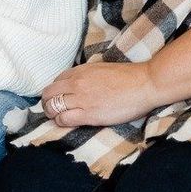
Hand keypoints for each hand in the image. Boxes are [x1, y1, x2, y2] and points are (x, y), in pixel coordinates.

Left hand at [39, 61, 163, 129]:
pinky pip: (64, 119)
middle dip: (47, 102)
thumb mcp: (101, 68)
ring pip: (52, 107)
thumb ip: (86, 75)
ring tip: (57, 117)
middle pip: (49, 94)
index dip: (55, 91)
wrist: (144, 84)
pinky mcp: (89, 115)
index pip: (56, 81)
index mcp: (80, 71)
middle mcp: (77, 83)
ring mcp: (81, 99)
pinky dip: (61, 122)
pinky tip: (66, 123)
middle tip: (52, 109)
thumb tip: (80, 83)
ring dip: (51, 114)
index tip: (58, 97)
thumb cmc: (128, 77)